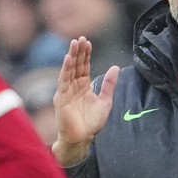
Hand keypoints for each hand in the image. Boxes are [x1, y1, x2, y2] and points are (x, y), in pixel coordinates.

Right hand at [53, 36, 119, 165]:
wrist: (82, 138)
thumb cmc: (91, 123)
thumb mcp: (105, 101)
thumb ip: (109, 85)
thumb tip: (116, 67)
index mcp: (83, 86)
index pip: (83, 66)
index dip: (86, 54)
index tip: (88, 42)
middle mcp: (73, 86)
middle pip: (75, 65)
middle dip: (78, 52)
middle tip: (80, 38)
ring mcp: (66, 91)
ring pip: (68, 70)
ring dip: (71, 56)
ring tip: (74, 43)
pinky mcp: (61, 98)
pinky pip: (63, 81)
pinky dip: (65, 69)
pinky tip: (67, 59)